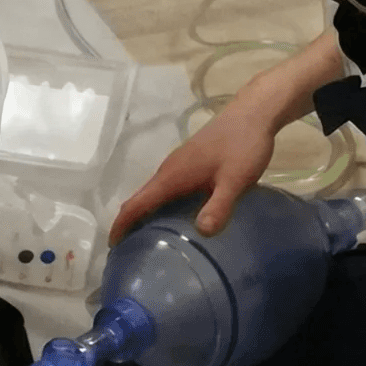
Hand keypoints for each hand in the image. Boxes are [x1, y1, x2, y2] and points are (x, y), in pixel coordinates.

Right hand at [110, 98, 276, 242]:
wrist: (252, 113)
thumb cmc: (243, 146)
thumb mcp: (235, 180)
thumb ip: (219, 206)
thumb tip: (201, 232)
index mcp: (172, 176)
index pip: (136, 204)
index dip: (121, 225)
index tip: (113, 247)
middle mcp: (168, 170)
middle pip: (139, 199)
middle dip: (128, 224)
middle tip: (130, 252)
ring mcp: (177, 165)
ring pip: (152, 193)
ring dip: (144, 214)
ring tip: (148, 241)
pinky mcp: (188, 163)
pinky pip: (164, 189)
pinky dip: (159, 206)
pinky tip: (175, 219)